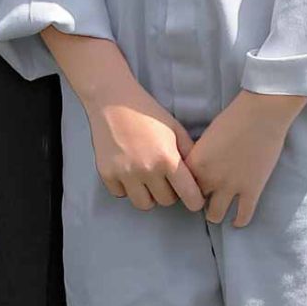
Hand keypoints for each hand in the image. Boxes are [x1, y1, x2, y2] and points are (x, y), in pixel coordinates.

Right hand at [85, 87, 205, 212]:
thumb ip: (189, 154)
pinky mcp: (106, 174)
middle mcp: (146, 170)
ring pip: (144, 204)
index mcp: (168, 159)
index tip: (193, 197)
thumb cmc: (148, 113)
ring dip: (149, 194)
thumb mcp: (176, 130)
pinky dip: (126, 188)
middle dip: (170, 192)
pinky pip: (121, 194)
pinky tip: (128, 171)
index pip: (190, 197)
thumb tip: (200, 177)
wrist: (113, 101)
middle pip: (166, 202)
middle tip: (166, 177)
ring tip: (147, 177)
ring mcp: (124, 174)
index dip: (194, 200)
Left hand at [185, 90, 304, 227]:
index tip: (188, 189)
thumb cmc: (234, 118)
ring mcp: (231, 187)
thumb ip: (199, 157)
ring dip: (214, 213)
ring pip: (215, 215)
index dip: (184, 188)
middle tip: (202, 200)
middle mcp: (209, 179)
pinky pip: (243, 215)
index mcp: (195, 163)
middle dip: (198, 201)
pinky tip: (237, 221)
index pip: (181, 186)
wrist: (262, 114)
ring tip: (216, 211)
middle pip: (195, 202)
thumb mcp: (207, 137)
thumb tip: (197, 170)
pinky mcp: (252, 190)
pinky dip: (239, 221)